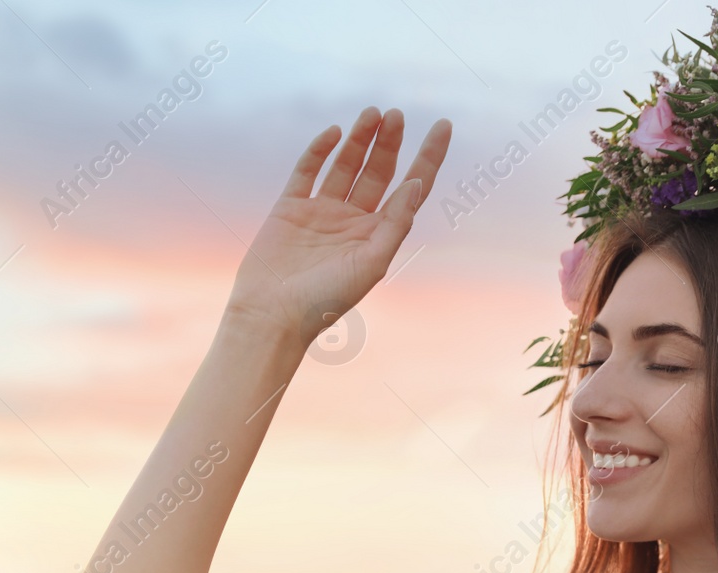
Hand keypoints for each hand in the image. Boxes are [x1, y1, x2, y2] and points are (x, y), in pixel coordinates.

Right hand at [225, 106, 450, 346]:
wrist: (273, 314)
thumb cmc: (326, 299)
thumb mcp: (372, 263)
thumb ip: (396, 223)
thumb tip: (417, 184)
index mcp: (378, 235)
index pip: (410, 188)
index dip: (429, 157)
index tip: (444, 125)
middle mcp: (353, 220)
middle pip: (378, 171)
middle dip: (389, 142)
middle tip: (397, 114)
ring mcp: (321, 212)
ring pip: (346, 166)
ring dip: (360, 139)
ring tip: (372, 113)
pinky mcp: (290, 208)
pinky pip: (308, 171)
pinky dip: (320, 150)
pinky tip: (334, 132)